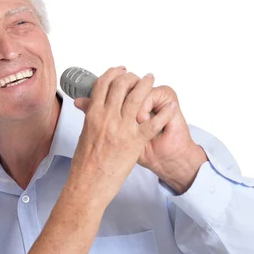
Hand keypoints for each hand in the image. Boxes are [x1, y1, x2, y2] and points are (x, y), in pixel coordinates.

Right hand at [68, 67, 176, 207]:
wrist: (89, 183)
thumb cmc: (85, 162)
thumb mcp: (83, 133)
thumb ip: (88, 115)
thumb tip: (83, 103)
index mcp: (93, 115)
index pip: (103, 84)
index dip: (113, 73)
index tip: (120, 70)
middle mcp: (107, 118)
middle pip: (121, 85)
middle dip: (131, 77)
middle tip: (138, 77)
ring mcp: (122, 129)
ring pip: (137, 97)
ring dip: (146, 85)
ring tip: (151, 80)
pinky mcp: (135, 141)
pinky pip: (154, 123)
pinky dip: (164, 113)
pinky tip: (170, 107)